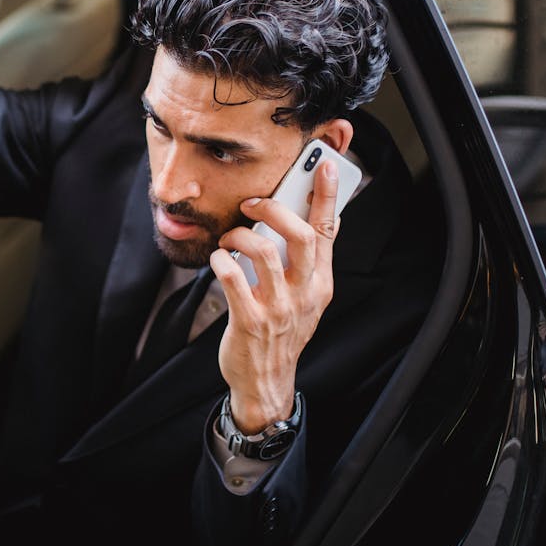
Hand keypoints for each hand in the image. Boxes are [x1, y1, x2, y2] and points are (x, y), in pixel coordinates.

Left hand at [210, 160, 339, 432]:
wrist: (265, 381)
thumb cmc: (281, 332)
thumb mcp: (306, 298)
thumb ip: (310, 263)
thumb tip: (319, 219)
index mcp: (320, 284)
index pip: (328, 232)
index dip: (327, 196)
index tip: (322, 165)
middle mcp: (303, 294)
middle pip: (302, 237)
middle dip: (277, 209)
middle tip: (254, 203)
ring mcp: (278, 309)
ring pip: (264, 252)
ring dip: (240, 236)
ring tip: (229, 239)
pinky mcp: (249, 321)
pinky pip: (233, 279)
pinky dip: (221, 262)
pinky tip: (218, 261)